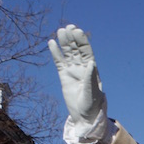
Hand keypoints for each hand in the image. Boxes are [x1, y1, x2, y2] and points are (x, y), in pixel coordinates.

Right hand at [48, 24, 110, 143]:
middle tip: (68, 27)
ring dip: (64, 42)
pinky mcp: (63, 76)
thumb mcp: (91, 91)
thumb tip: (91, 62)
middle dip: (72, 38)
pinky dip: (55, 52)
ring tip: (60, 31)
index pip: (86, 50)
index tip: (77, 30)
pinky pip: (59, 61)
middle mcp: (82, 67)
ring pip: (67, 53)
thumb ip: (90, 77)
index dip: (82, 40)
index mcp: (91, 68)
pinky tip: (51, 43)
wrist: (84, 115)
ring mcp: (72, 70)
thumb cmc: (92, 104)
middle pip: (76, 49)